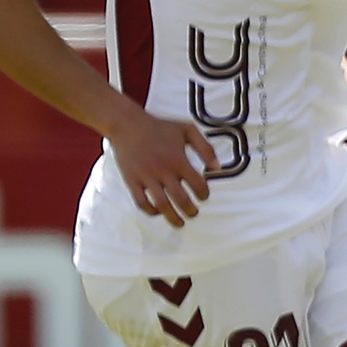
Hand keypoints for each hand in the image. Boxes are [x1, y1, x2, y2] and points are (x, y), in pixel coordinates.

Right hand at [109, 110, 219, 226]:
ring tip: (180, 222)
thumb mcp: (187, 130)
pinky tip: (158, 212)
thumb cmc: (159, 127)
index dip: (204, 194)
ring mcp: (146, 177)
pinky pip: (141, 202)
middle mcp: (163, 170)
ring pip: (162, 205)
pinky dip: (151, 211)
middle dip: (190, 210)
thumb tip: (218, 167)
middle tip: (193, 213)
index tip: (203, 196)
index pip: (197, 184)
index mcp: (178, 159)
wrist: (128, 124)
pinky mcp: (132, 181)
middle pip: (181, 199)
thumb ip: (205, 148)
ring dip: (173, 218)